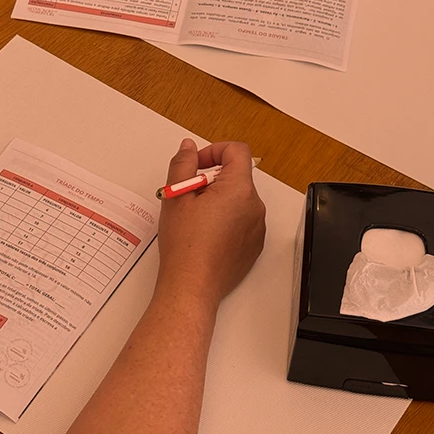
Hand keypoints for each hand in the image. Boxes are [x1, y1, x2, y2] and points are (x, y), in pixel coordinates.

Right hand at [156, 139, 265, 310]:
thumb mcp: (176, 196)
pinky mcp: (254, 245)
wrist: (193, 285)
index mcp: (239, 189)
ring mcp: (257, 227)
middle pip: (236, 176)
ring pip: (239, 199)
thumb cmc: (185, 246)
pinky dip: (227, 220)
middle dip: (211, 179)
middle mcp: (255, 206)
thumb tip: (189, 147)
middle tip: (188, 196)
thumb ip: (183, 163)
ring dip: (218, 200)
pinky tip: (206, 235)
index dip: (214, 151)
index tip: (197, 164)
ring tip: (194, 219)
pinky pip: (242, 221)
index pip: (237, 151)